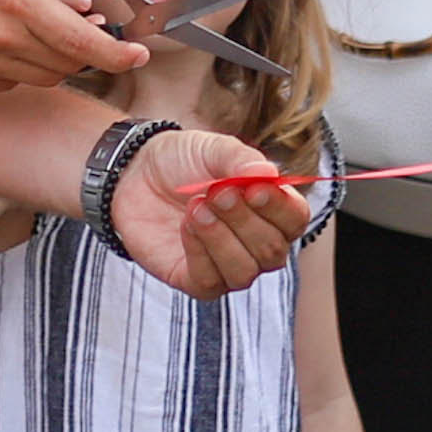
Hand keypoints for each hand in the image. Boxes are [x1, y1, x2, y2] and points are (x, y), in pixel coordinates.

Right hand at [0, 0, 144, 94]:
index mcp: (14, 0)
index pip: (82, 42)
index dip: (117, 53)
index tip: (136, 53)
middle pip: (67, 62)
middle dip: (85, 46)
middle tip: (85, 25)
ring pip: (42, 75)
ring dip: (54, 55)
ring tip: (41, 24)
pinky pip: (10, 81)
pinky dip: (20, 64)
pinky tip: (4, 36)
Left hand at [110, 128, 308, 299]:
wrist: (135, 173)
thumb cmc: (182, 161)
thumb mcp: (212, 148)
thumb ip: (240, 159)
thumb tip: (267, 174)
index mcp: (270, 210)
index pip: (296, 220)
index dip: (279, 208)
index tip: (254, 188)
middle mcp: (255, 244)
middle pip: (272, 251)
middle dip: (243, 221)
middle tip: (216, 192)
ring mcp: (226, 266)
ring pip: (244, 273)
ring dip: (220, 238)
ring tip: (195, 207)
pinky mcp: (194, 280)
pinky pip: (211, 282)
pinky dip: (199, 252)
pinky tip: (186, 224)